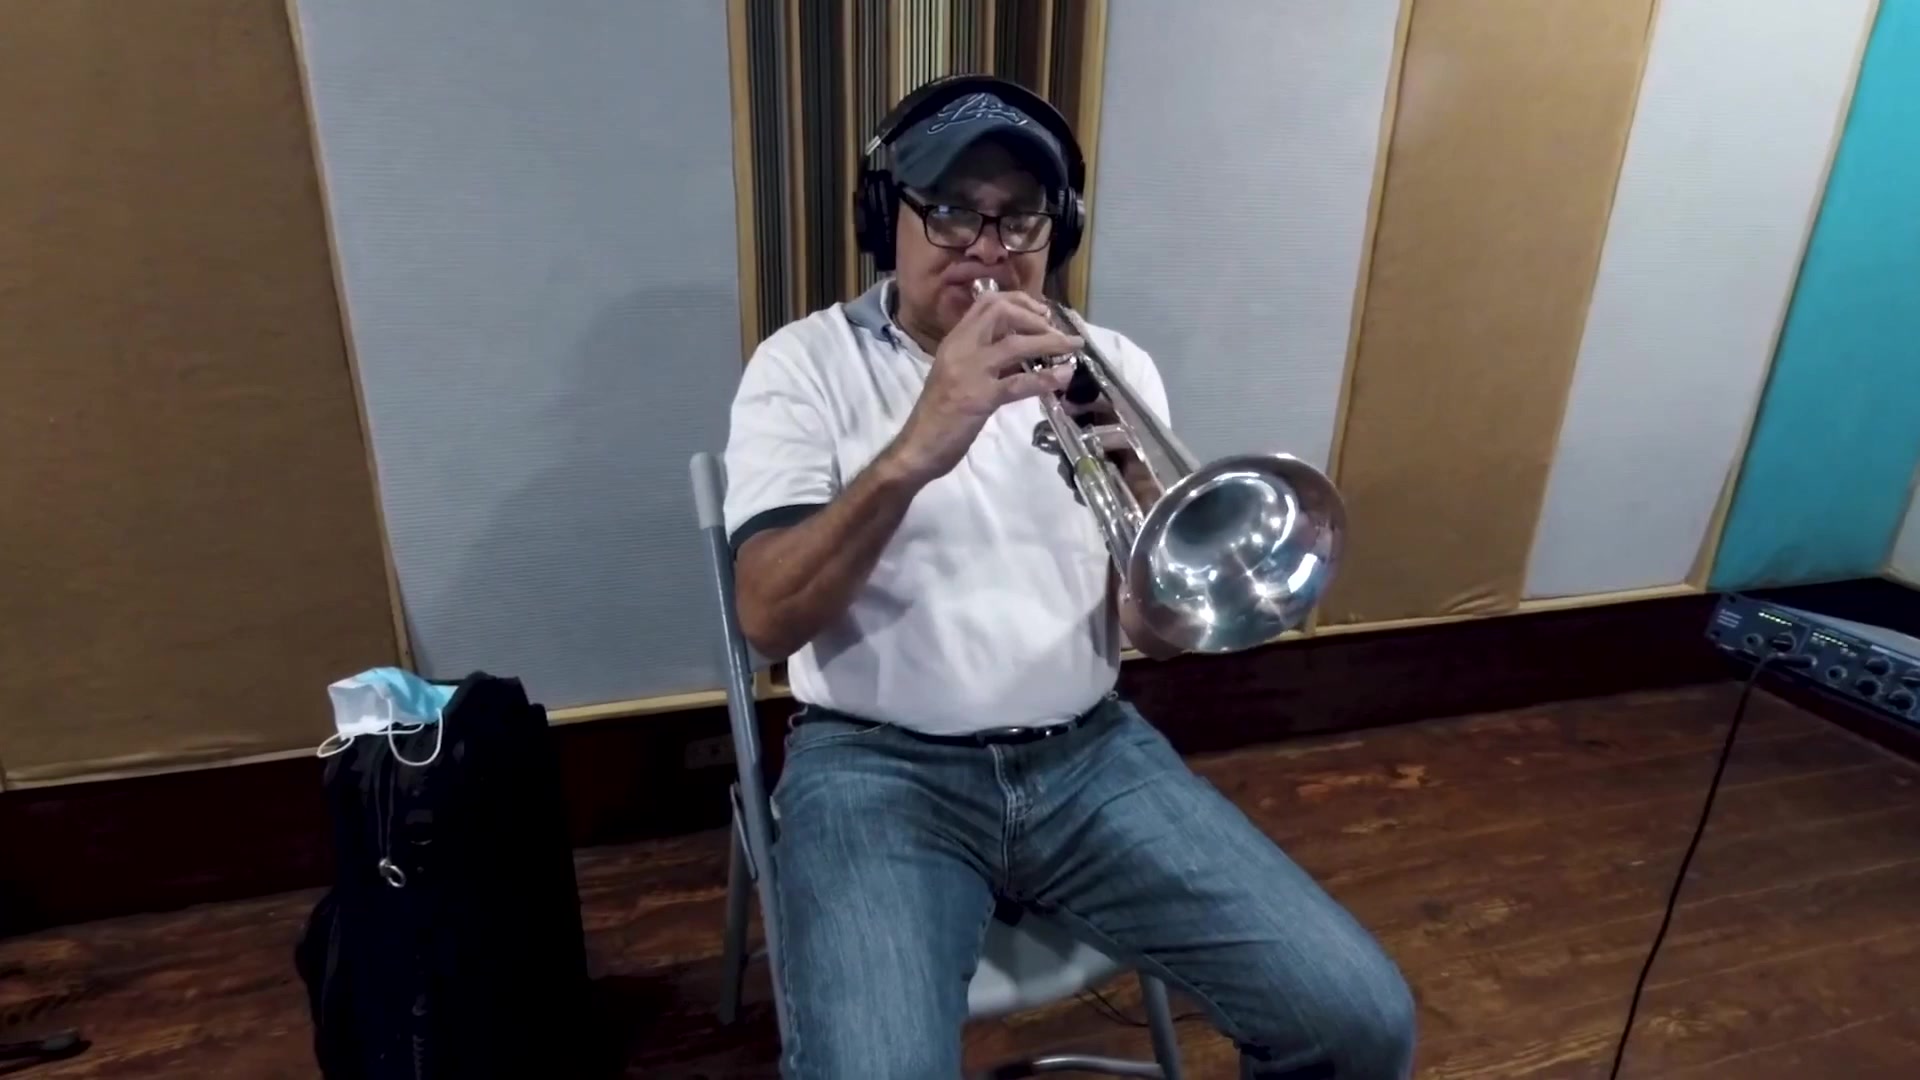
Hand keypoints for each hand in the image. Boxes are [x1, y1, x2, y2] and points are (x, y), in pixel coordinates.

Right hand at [886, 288, 1081, 482]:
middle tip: (1055, 330)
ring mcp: (970, 372)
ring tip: (1071, 347)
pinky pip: (1020, 383)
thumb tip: (1021, 349)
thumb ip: (981, 356)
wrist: (918, 446)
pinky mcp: (981, 398)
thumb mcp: (956, 373)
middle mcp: (961, 348)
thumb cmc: (938, 413)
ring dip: (1050, 342)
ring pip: (1016, 344)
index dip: (1019, 301)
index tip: (1040, 313)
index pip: (986, 302)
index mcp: (954, 340)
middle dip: (1035, 316)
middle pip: (1001, 311)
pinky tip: (1063, 377)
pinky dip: (1046, 378)